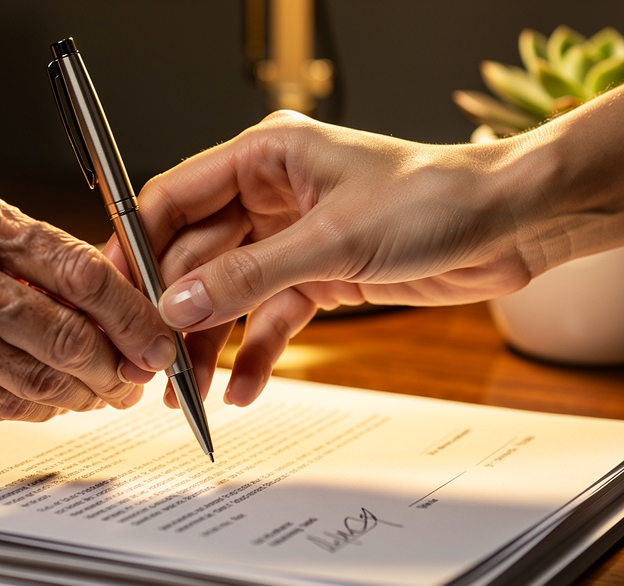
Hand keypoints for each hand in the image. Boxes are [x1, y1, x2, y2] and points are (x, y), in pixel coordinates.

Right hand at [0, 189, 176, 419]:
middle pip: (69, 335)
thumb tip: (103, 299)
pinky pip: (1, 404)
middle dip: (117, 366)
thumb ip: (25, 257)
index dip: (132, 314)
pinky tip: (54, 402)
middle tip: (137, 375)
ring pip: (40, 379)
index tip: (158, 337)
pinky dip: (39, 408)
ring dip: (84, 394)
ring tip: (103, 392)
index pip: (82, 271)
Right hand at [114, 111, 529, 406]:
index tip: (112, 293)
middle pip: (198, 255)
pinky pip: (272, 317)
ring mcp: (295, 237)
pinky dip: (257, 353)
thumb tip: (176, 304)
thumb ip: (246, 276)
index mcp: (265, 156)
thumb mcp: (329, 242)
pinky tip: (243, 389)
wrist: (510, 225)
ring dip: (210, 342)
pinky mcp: (321, 275)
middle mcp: (272, 193)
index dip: (138, 245)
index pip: (175, 198)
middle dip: (176, 310)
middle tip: (151, 361)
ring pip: (230, 293)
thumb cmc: (434, 201)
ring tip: (187, 392)